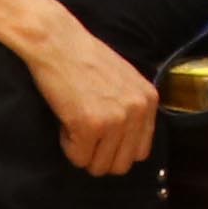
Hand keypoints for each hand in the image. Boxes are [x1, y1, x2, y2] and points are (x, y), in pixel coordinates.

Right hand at [20, 4, 161, 174]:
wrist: (58, 42)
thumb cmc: (86, 58)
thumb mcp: (125, 80)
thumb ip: (133, 109)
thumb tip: (131, 148)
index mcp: (149, 100)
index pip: (141, 152)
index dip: (117, 149)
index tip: (102, 136)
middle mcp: (137, 111)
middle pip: (121, 165)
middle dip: (99, 155)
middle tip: (85, 131)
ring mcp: (115, 119)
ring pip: (99, 166)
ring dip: (83, 150)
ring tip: (76, 121)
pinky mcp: (89, 125)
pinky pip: (78, 158)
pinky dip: (67, 144)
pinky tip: (66, 120)